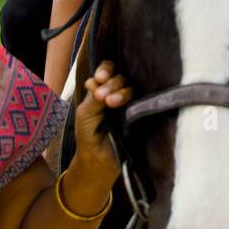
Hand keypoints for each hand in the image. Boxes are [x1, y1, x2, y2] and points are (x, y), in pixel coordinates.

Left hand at [73, 61, 132, 176]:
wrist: (98, 158)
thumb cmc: (89, 133)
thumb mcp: (85, 112)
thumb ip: (93, 96)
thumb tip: (97, 80)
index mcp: (104, 88)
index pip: (109, 71)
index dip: (106, 70)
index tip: (100, 78)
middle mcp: (118, 93)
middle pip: (120, 79)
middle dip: (111, 85)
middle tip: (102, 97)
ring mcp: (131, 104)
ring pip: (131, 89)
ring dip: (121, 92)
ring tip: (111, 103)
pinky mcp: (141, 114)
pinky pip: (142, 103)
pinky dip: (134, 101)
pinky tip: (126, 105)